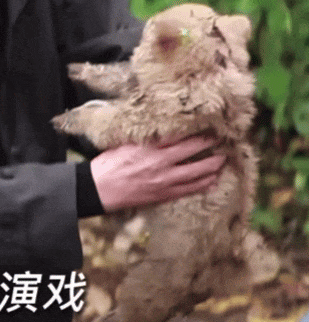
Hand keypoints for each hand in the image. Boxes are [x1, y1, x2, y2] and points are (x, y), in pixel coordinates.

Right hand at [89, 135, 225, 212]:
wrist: (99, 189)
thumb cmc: (107, 164)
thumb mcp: (125, 144)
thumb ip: (146, 140)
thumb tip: (162, 133)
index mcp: (150, 147)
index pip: (180, 136)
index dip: (197, 131)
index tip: (209, 126)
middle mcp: (161, 163)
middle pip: (194, 151)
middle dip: (210, 144)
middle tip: (222, 140)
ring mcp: (165, 181)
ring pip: (197, 173)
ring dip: (213, 166)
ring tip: (222, 160)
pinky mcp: (163, 195)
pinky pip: (190, 190)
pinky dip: (203, 184)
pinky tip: (212, 181)